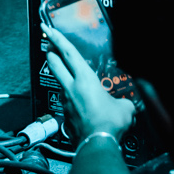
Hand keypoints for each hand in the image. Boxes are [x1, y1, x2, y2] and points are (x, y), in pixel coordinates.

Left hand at [43, 25, 134, 144]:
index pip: (68, 53)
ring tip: (71, 76)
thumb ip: (122, 101)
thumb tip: (126, 105)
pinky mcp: (66, 115)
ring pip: (60, 82)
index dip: (57, 38)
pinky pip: (67, 102)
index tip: (46, 28)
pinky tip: (81, 103)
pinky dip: (72, 98)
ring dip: (62, 76)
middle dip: (50, 51)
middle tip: (47, 43)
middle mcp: (71, 87)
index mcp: (84, 79)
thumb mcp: (124, 107)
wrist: (97, 144)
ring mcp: (66, 102)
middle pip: (54, 63)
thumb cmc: (109, 122)